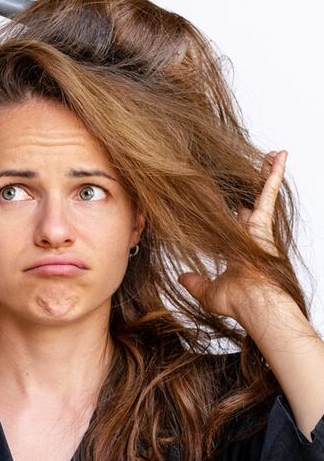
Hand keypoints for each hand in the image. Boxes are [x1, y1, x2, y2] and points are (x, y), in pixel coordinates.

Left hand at [178, 150, 289, 322]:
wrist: (255, 305)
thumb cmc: (238, 302)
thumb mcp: (209, 292)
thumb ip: (196, 283)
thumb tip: (183, 277)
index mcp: (240, 246)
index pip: (238, 220)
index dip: (238, 208)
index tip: (235, 199)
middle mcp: (251, 234)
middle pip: (253, 201)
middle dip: (256, 184)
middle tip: (260, 166)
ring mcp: (259, 228)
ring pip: (262, 193)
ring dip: (266, 173)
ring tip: (272, 154)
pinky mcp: (263, 223)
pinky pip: (268, 193)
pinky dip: (272, 175)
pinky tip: (278, 157)